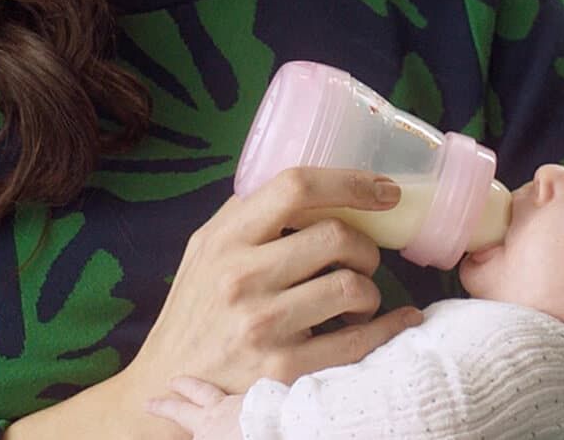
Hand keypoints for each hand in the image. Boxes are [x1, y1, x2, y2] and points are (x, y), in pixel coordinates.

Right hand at [9, 168, 422, 437]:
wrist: (169, 381)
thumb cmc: (196, 310)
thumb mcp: (204, 250)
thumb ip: (246, 216)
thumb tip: (308, 187)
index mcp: (225, 239)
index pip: (295, 187)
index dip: (349, 182)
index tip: (383, 190)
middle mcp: (241, 278)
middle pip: (336, 236)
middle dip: (365, 246)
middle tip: (362, 258)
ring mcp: (263, 326)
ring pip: (352, 286)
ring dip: (370, 289)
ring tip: (357, 298)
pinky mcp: (282, 369)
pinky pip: (356, 341)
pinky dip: (386, 327)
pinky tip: (394, 320)